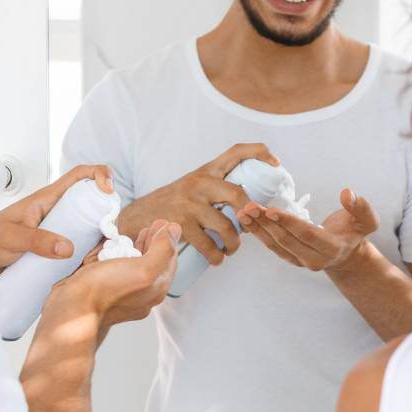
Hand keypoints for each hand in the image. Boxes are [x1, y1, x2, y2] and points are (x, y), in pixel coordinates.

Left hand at [0, 164, 112, 272]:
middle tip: (105, 236)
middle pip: (93, 201)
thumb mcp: (13, 239)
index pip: (80, 175)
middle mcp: (59, 208)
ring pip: (92, 224)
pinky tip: (86, 264)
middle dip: (106, 216)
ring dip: (100, 238)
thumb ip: (38, 241)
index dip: (99, 175)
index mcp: (48, 197)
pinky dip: (90, 251)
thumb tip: (68, 248)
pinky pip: (83, 241)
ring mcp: (61, 225)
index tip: (108, 191)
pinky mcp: (60, 241)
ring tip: (92, 257)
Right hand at [53, 219, 178, 328]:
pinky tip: (112, 245)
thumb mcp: (143, 269)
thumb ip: (162, 251)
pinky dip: (115, 255)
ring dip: (136, 247)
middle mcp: (140, 293)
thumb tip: (174, 231)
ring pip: (133, 265)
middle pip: (152, 262)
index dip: (168, 239)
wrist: (70, 310)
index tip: (164, 223)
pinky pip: (113, 269)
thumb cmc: (105, 292)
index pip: (169, 260)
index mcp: (155, 289)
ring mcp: (120, 291)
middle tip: (154, 225)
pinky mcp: (101, 288)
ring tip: (137, 233)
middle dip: (154, 242)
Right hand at [116, 143, 278, 267]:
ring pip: (227, 226)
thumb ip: (216, 189)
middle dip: (251, 215)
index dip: (259, 153)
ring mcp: (190, 203)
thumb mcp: (193, 186)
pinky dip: (216, 256)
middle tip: (252, 229)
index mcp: (206, 171)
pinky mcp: (181, 224)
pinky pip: (209, 244)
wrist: (136, 217)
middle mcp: (199, 182)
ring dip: (234, 244)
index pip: (236, 152)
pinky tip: (217, 259)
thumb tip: (249, 206)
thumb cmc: (172, 203)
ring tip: (231, 250)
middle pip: (238, 194)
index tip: (276, 164)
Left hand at [237, 188, 378, 270]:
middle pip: (287, 241)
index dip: (288, 223)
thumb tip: (347, 193)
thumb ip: (360, 207)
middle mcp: (315, 260)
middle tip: (249, 206)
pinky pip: (272, 246)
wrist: (346, 254)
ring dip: (258, 229)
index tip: (271, 210)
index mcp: (332, 249)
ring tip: (243, 212)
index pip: (307, 235)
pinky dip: (259, 233)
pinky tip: (247, 220)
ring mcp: (301, 262)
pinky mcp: (291, 259)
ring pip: (276, 245)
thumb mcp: (366, 220)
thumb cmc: (354, 232)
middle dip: (266, 224)